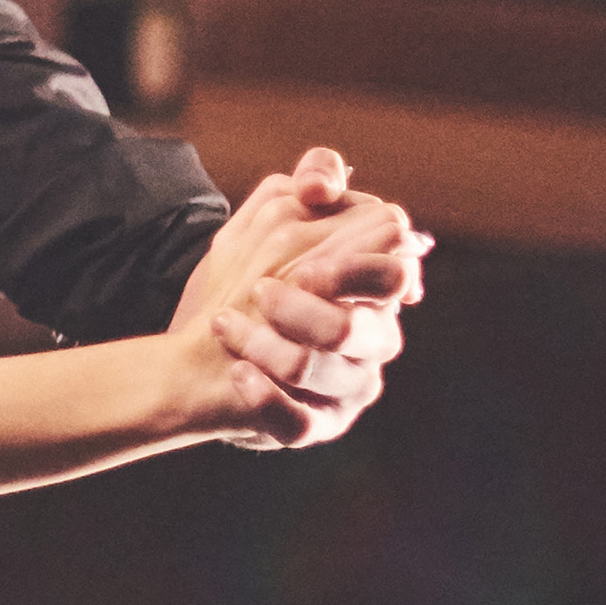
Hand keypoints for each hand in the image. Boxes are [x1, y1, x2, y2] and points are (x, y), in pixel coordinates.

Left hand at [168, 152, 424, 450]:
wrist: (210, 341)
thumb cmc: (259, 273)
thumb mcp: (280, 214)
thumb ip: (313, 179)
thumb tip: (320, 186)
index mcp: (377, 287)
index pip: (395, 276)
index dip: (350, 269)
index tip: (302, 264)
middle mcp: (375, 340)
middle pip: (362, 331)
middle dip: (304, 312)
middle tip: (258, 292)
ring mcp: (348, 387)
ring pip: (319, 373)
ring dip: (264, 345)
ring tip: (224, 325)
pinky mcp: (316, 425)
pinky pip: (299, 423)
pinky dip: (265, 398)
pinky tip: (238, 374)